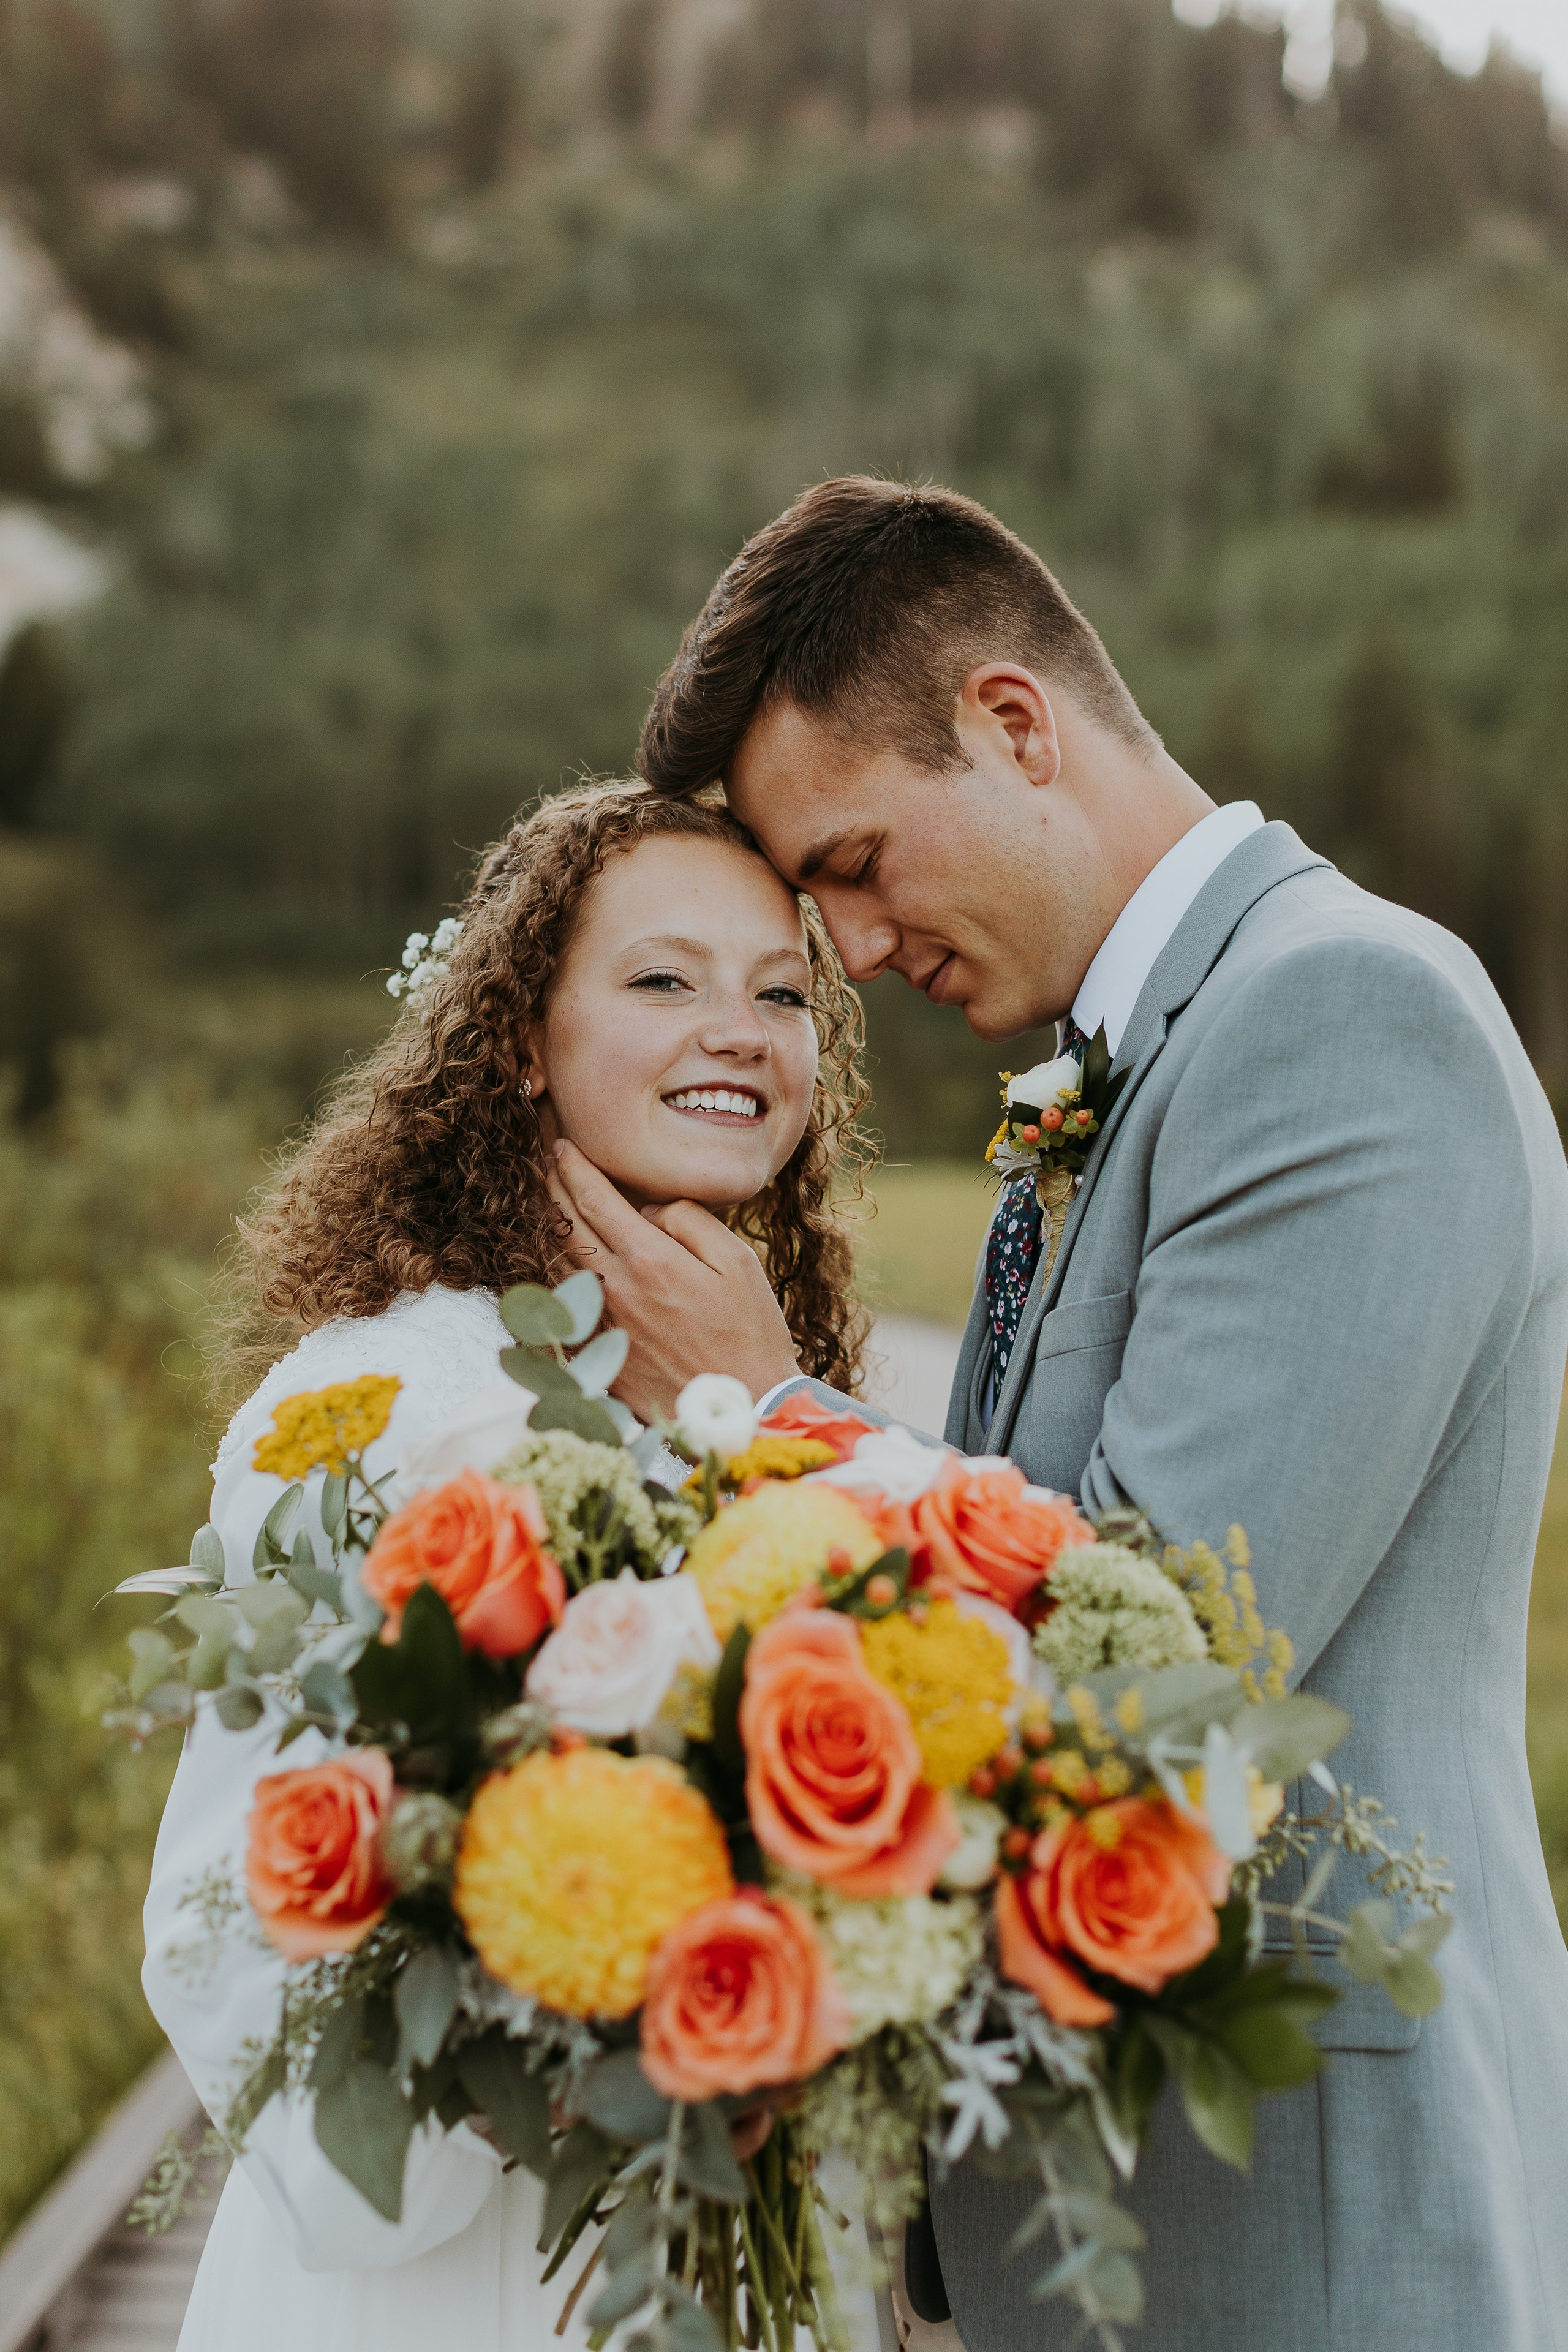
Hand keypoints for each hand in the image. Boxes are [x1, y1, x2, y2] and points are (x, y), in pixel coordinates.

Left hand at [546, 1140, 800, 1422]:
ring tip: (547, 1205)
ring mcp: (602, 1326)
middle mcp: (616, 1291)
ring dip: (548, 1229)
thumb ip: (690, 1221)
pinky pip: (561, 1308)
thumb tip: (651, 1209)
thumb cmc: (750, 1331)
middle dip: (551, 1189)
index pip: (593, 1199)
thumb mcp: (738, 1261)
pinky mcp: (598, 1357)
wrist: (745, 1406)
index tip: (563, 1148)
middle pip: (565, 1227)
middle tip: (545, 1166)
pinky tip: (557, 1263)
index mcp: (650, 1261)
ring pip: (557, 1265)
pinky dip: (553, 1277)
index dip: (573, 1167)